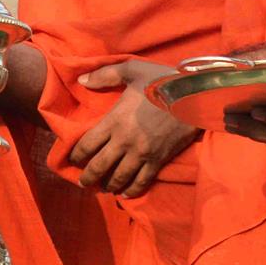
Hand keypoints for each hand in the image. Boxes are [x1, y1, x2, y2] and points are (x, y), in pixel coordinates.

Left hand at [70, 60, 197, 196]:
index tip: (71, 159)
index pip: (88, 144)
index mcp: (114, 120)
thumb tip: (81, 81)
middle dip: (88, 176)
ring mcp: (142, 153)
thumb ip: (104, 75)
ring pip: (119, 177)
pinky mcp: (158, 161)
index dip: (76, 154)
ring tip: (102, 189)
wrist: (193, 96)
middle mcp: (125, 141)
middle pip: (100, 166)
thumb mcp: (131, 70)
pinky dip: (132, 190)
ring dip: (108, 185)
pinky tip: (125, 194)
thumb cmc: (160, 81)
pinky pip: (142, 181)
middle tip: (82, 182)